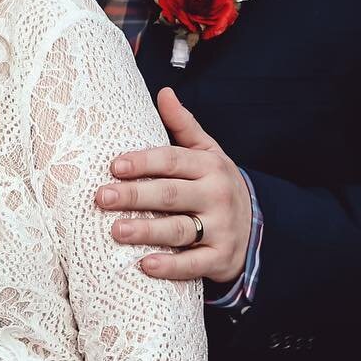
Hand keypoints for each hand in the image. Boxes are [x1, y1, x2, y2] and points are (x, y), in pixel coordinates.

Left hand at [95, 88, 252, 282]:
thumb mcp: (208, 153)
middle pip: (170, 195)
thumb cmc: (217, 186)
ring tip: (117, 231)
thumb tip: (164, 92)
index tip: (114, 166)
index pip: (172, 161)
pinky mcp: (220, 259)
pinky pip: (193, 265)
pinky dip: (171, 267)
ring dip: (148, 231)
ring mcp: (220, 229)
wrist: (258, 226)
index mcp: (210, 166)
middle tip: (103, 197)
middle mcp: (216, 196)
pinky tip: (145, 265)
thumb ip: (184, 125)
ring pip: (180, 230)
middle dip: (135, 195)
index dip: (143, 162)